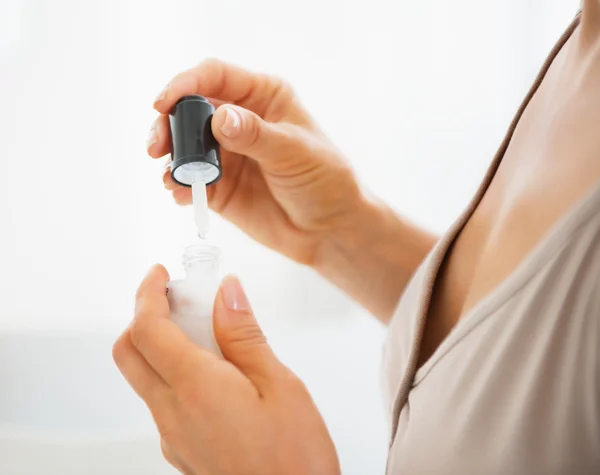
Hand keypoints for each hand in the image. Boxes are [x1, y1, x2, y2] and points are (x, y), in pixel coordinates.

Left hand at [113, 266, 339, 474]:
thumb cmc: (295, 461)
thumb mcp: (281, 386)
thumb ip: (244, 336)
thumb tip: (226, 293)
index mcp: (196, 390)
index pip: (147, 329)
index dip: (147, 293)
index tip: (159, 274)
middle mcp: (173, 415)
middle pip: (130, 353)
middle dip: (145, 316)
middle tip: (180, 298)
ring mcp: (173, 437)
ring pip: (147, 377)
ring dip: (163, 345)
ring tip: (211, 333)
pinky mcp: (183, 451)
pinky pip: (164, 401)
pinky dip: (177, 374)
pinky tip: (218, 372)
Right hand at [147, 59, 362, 265]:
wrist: (328, 229)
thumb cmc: (324, 181)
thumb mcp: (295, 152)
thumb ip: (256, 135)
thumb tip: (219, 119)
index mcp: (263, 97)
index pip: (214, 77)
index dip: (184, 85)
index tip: (163, 104)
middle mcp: (240, 120)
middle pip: (190, 109)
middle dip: (169, 124)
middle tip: (157, 147)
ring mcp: (227, 154)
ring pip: (184, 145)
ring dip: (171, 158)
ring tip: (171, 177)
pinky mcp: (219, 186)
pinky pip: (189, 180)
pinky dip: (179, 186)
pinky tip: (181, 194)